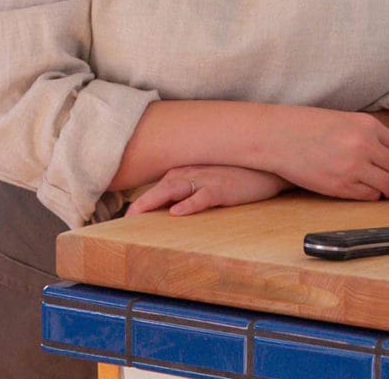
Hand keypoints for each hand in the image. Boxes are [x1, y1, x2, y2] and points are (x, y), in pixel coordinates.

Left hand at [125, 165, 287, 216]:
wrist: (264, 167)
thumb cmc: (234, 175)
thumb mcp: (207, 178)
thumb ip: (186, 189)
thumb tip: (167, 209)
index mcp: (185, 171)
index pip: (157, 187)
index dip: (141, 203)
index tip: (125, 218)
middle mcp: (191, 172)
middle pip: (160, 188)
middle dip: (140, 204)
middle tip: (123, 221)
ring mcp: (206, 179)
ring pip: (174, 189)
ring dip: (154, 201)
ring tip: (138, 216)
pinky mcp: (222, 188)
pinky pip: (202, 197)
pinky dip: (189, 204)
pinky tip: (177, 212)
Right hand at [268, 107, 388, 200]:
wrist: (279, 136)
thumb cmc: (308, 126)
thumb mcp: (345, 120)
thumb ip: (368, 134)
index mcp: (368, 125)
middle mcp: (365, 145)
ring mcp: (354, 167)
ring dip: (387, 190)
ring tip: (377, 188)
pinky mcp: (341, 186)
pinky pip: (370, 196)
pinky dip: (370, 195)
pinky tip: (360, 189)